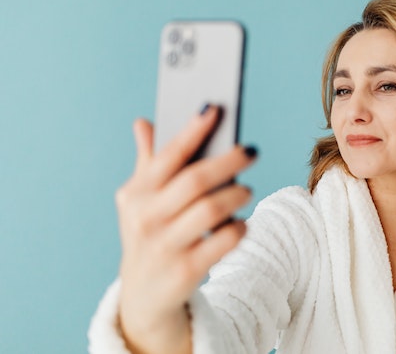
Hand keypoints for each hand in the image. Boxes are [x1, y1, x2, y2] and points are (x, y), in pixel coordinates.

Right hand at [116, 106, 255, 353]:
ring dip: (236, 194)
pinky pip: (223, 242)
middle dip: (228, 161)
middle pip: (195, 180)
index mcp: (135, 195)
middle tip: (250, 150)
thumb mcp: (140, 201)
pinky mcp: (185, 271)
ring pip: (211, 210)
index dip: (192, 131)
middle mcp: (145, 219)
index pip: (167, 156)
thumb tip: (143, 123)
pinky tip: (240, 223)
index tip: (215, 108)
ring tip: (245, 188)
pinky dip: (238, 228)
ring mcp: (164, 247)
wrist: (144, 297)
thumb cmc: (150, 234)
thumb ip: (147, 162)